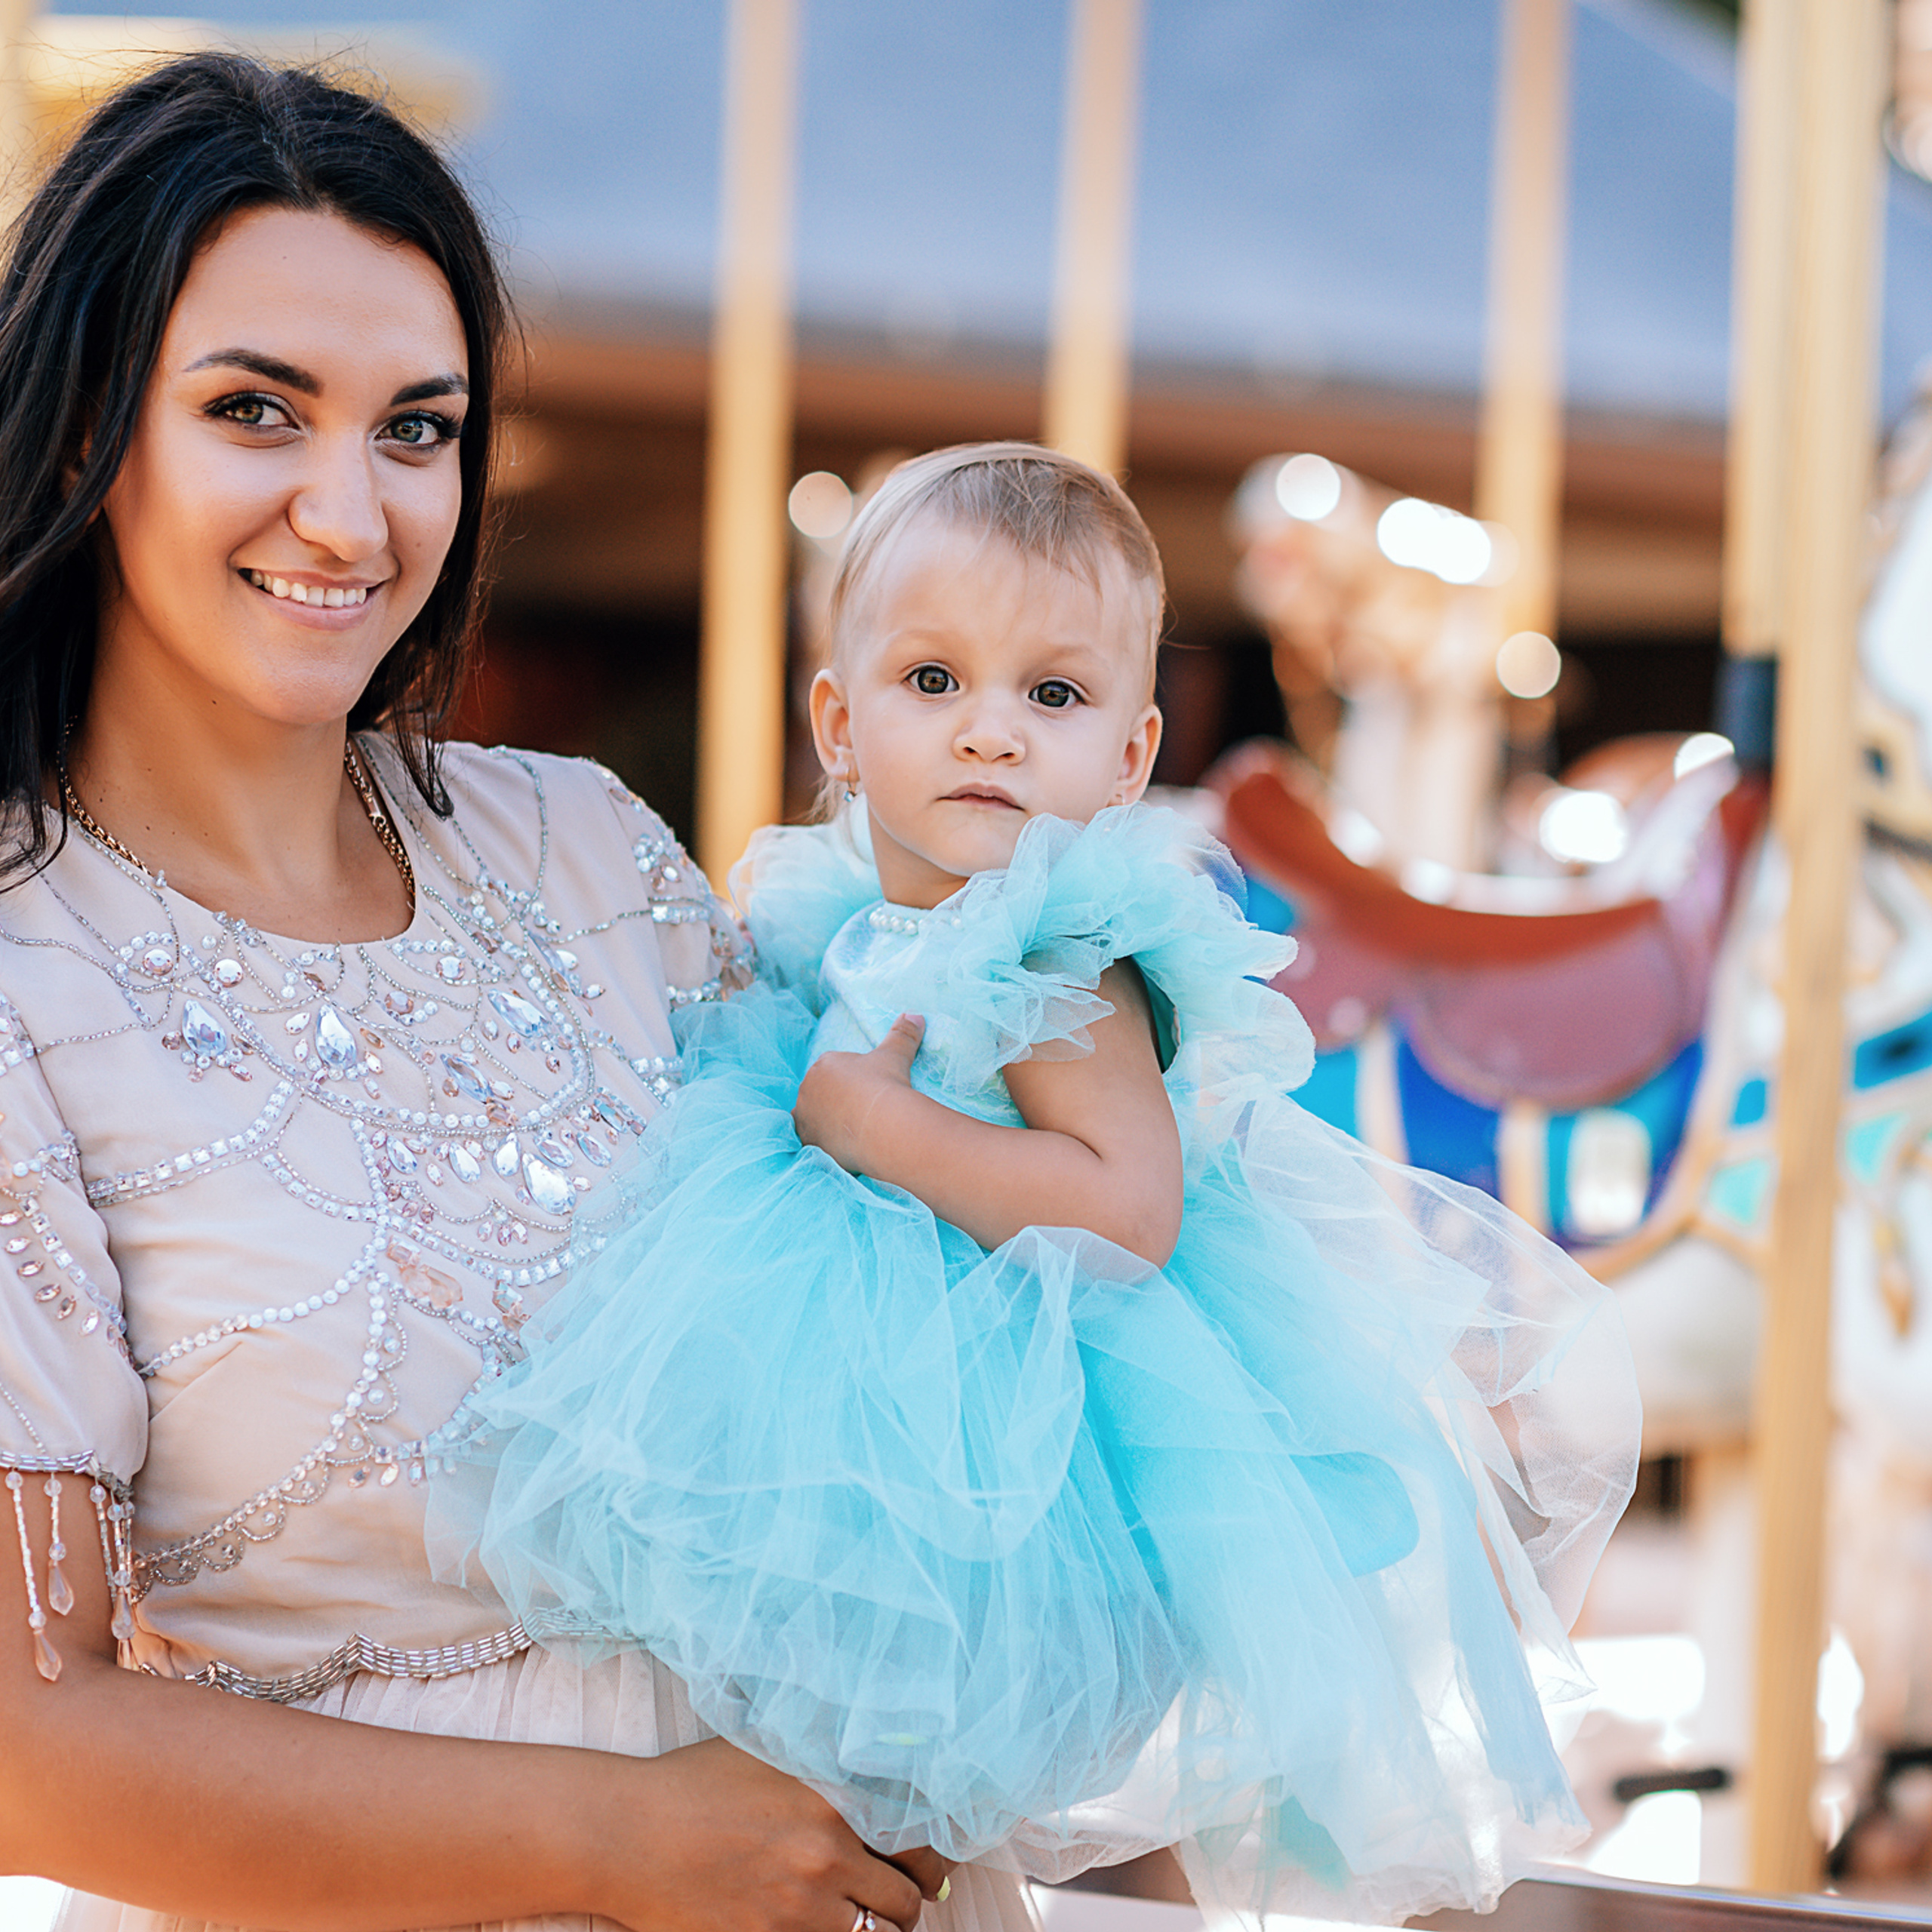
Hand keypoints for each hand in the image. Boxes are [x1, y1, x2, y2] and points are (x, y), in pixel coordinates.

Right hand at [601, 1737, 948, 1931]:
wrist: (625, 1832)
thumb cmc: (693, 1784)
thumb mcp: (768, 1753)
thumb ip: (823, 1767)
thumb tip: (874, 1764)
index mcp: (832, 1803)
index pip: (916, 1843)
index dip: (930, 1863)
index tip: (926, 1871)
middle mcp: (824, 1857)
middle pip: (900, 1904)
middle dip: (905, 1909)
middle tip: (900, 1907)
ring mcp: (794, 1909)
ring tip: (868, 1927)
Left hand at [794, 1014, 924, 1173]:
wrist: (882, 1126)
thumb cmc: (886, 1085)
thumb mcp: (896, 1055)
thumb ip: (902, 1034)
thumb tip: (915, 1015)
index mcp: (825, 1064)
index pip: (834, 1069)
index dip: (853, 1080)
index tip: (870, 1091)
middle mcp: (808, 1088)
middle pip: (822, 1093)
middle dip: (837, 1099)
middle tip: (863, 1111)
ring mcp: (805, 1115)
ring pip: (814, 1116)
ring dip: (827, 1120)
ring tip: (852, 1129)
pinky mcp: (808, 1139)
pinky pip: (812, 1139)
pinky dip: (824, 1141)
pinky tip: (842, 1144)